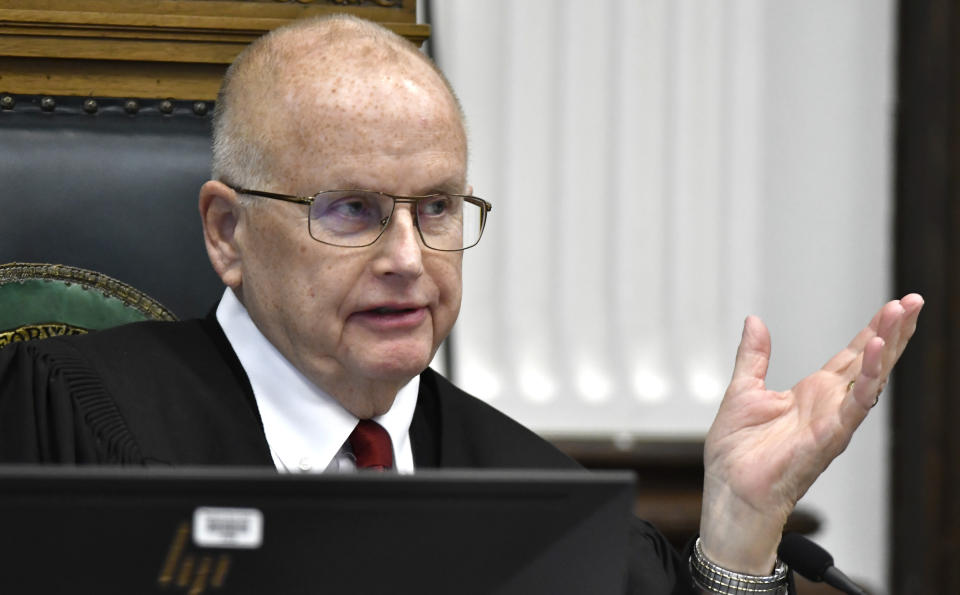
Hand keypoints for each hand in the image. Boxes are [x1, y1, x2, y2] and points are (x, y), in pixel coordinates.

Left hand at [698, 294, 923, 573]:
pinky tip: (877, 352)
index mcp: (813, 393)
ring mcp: (833, 421)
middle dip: (893, 332)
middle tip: (914, 301)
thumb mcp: (743, 391)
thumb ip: (754, 357)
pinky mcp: (828, 438)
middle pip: (870, 361)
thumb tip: (754, 321)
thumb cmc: (737, 455)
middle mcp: (829, 405)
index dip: (873, 330)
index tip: (895, 305)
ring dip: (887, 347)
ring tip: (902, 316)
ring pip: (870, 379)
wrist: (730, 493)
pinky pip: (854, 405)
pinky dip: (868, 379)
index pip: (852, 355)